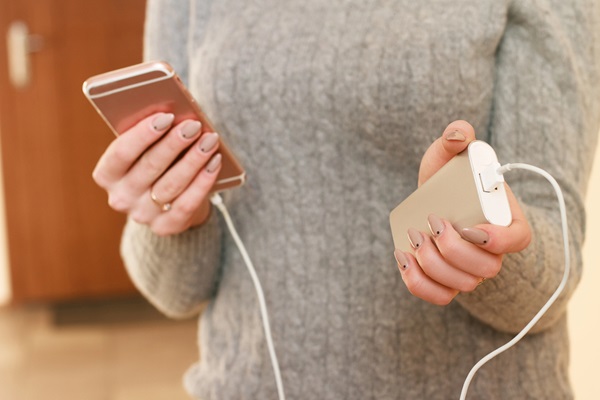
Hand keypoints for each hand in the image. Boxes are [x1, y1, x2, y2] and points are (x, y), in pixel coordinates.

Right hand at [92, 113, 221, 235]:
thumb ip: (152, 135)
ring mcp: (143, 215)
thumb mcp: (145, 151)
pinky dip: (203, 181)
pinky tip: (215, 162)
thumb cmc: (155, 164)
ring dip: (194, 159)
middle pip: (150, 166)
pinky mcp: (166, 226)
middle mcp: (121, 197)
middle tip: (194, 125)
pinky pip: (187, 203)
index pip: (121, 153)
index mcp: (107, 174)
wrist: (166, 204)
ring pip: (172, 184)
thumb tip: (176, 112)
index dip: (143, 134)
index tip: (166, 116)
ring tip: (210, 140)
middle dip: (174, 143)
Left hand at [394, 121, 530, 304]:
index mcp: (505, 221)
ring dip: (433, 262)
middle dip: (454, 249)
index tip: (471, 227)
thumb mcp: (449, 156)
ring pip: (461, 286)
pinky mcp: (444, 283)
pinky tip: (404, 257)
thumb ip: (455, 137)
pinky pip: (438, 296)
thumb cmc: (447, 180)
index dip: (499, 240)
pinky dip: (417, 282)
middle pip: (485, 269)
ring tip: (414, 235)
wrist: (432, 202)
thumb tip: (457, 134)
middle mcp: (491, 252)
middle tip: (432, 222)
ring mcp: (469, 272)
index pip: (518, 239)